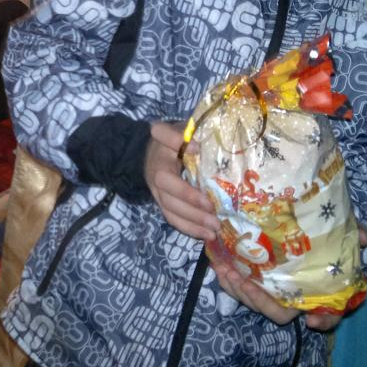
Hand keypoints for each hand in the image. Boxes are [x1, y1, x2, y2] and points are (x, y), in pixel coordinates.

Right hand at [145, 121, 217, 240]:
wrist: (151, 156)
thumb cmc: (175, 143)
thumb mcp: (182, 131)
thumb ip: (190, 135)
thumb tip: (200, 146)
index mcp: (162, 147)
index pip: (163, 137)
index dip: (176, 142)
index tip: (196, 147)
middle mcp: (156, 171)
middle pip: (168, 188)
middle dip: (190, 201)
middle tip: (213, 210)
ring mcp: (157, 191)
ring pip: (171, 208)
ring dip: (193, 220)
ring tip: (215, 228)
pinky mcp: (162, 204)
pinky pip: (172, 218)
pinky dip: (189, 229)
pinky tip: (207, 235)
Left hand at [207, 225, 366, 329]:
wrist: (294, 223)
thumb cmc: (321, 233)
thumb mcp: (338, 230)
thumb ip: (354, 234)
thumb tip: (365, 237)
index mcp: (319, 290)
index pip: (329, 315)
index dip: (324, 322)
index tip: (312, 323)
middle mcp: (295, 297)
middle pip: (279, 313)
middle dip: (260, 301)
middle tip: (244, 282)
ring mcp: (272, 292)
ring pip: (255, 303)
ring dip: (238, 290)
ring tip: (226, 271)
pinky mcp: (252, 282)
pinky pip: (239, 290)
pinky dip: (227, 281)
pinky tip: (218, 266)